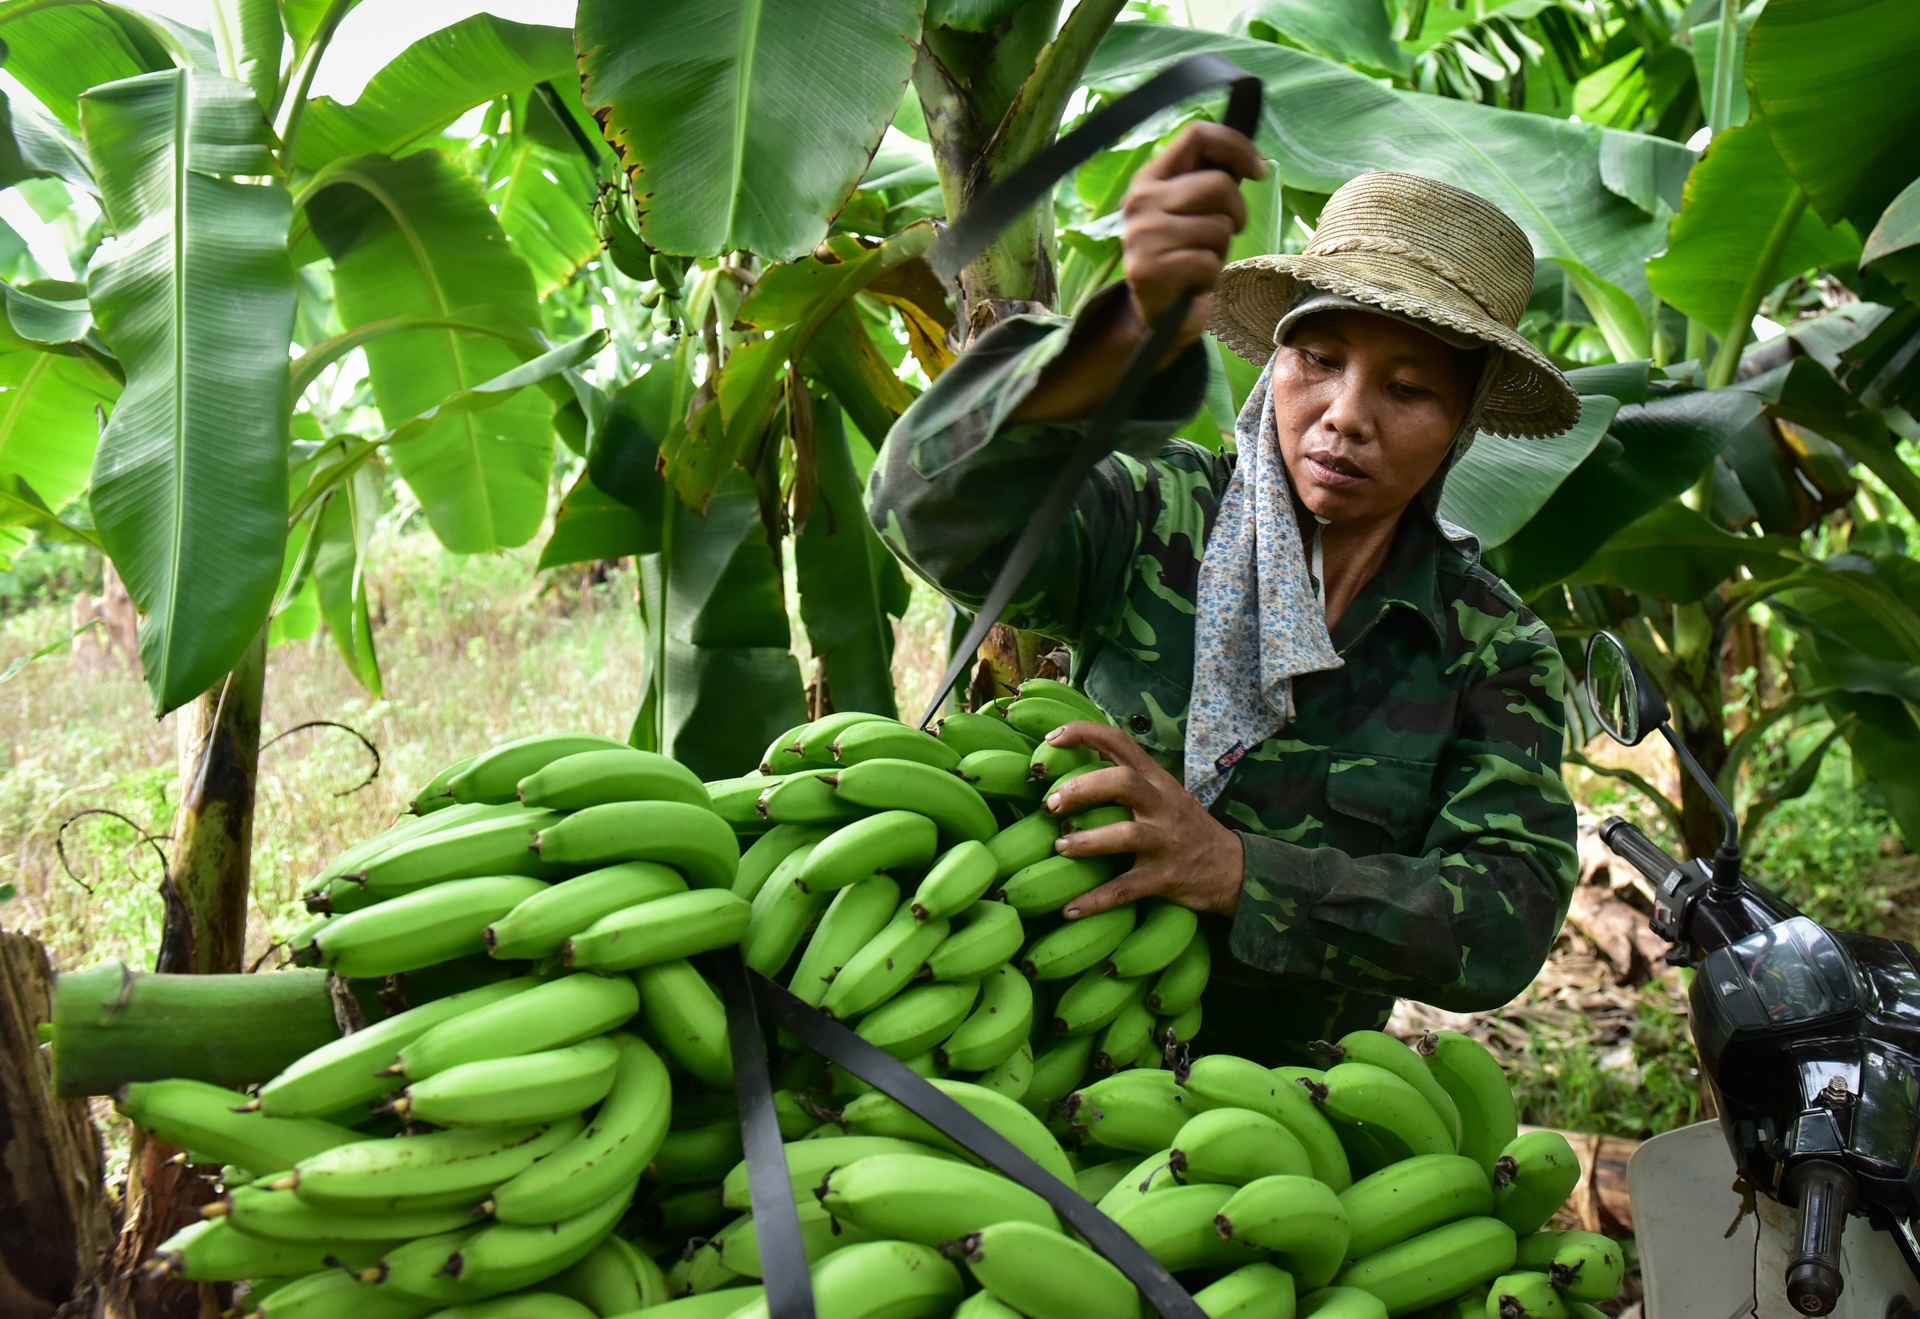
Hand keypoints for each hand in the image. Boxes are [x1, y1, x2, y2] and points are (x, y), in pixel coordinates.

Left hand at [1041, 721, 1245, 920]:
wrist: (1233, 869)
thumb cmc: (1186, 828)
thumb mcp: (1164, 794)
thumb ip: (1130, 779)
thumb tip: (1076, 764)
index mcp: (1157, 780)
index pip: (1121, 742)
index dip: (1085, 734)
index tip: (1052, 739)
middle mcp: (1162, 806)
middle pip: (1123, 783)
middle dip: (1083, 789)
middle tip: (1051, 803)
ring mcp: (1165, 842)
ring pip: (1126, 835)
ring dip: (1087, 842)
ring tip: (1060, 847)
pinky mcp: (1165, 878)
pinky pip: (1127, 889)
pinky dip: (1096, 900)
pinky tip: (1070, 909)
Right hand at [1121, 121, 1267, 354]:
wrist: (1159, 316)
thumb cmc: (1187, 257)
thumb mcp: (1196, 212)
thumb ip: (1210, 183)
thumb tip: (1252, 165)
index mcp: (1150, 178)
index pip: (1197, 136)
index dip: (1236, 147)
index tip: (1259, 173)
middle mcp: (1139, 201)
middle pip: (1218, 184)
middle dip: (1236, 213)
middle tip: (1222, 236)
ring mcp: (1141, 236)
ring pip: (1218, 226)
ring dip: (1220, 250)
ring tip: (1199, 261)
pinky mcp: (1149, 270)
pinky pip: (1208, 262)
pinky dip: (1209, 276)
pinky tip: (1191, 282)